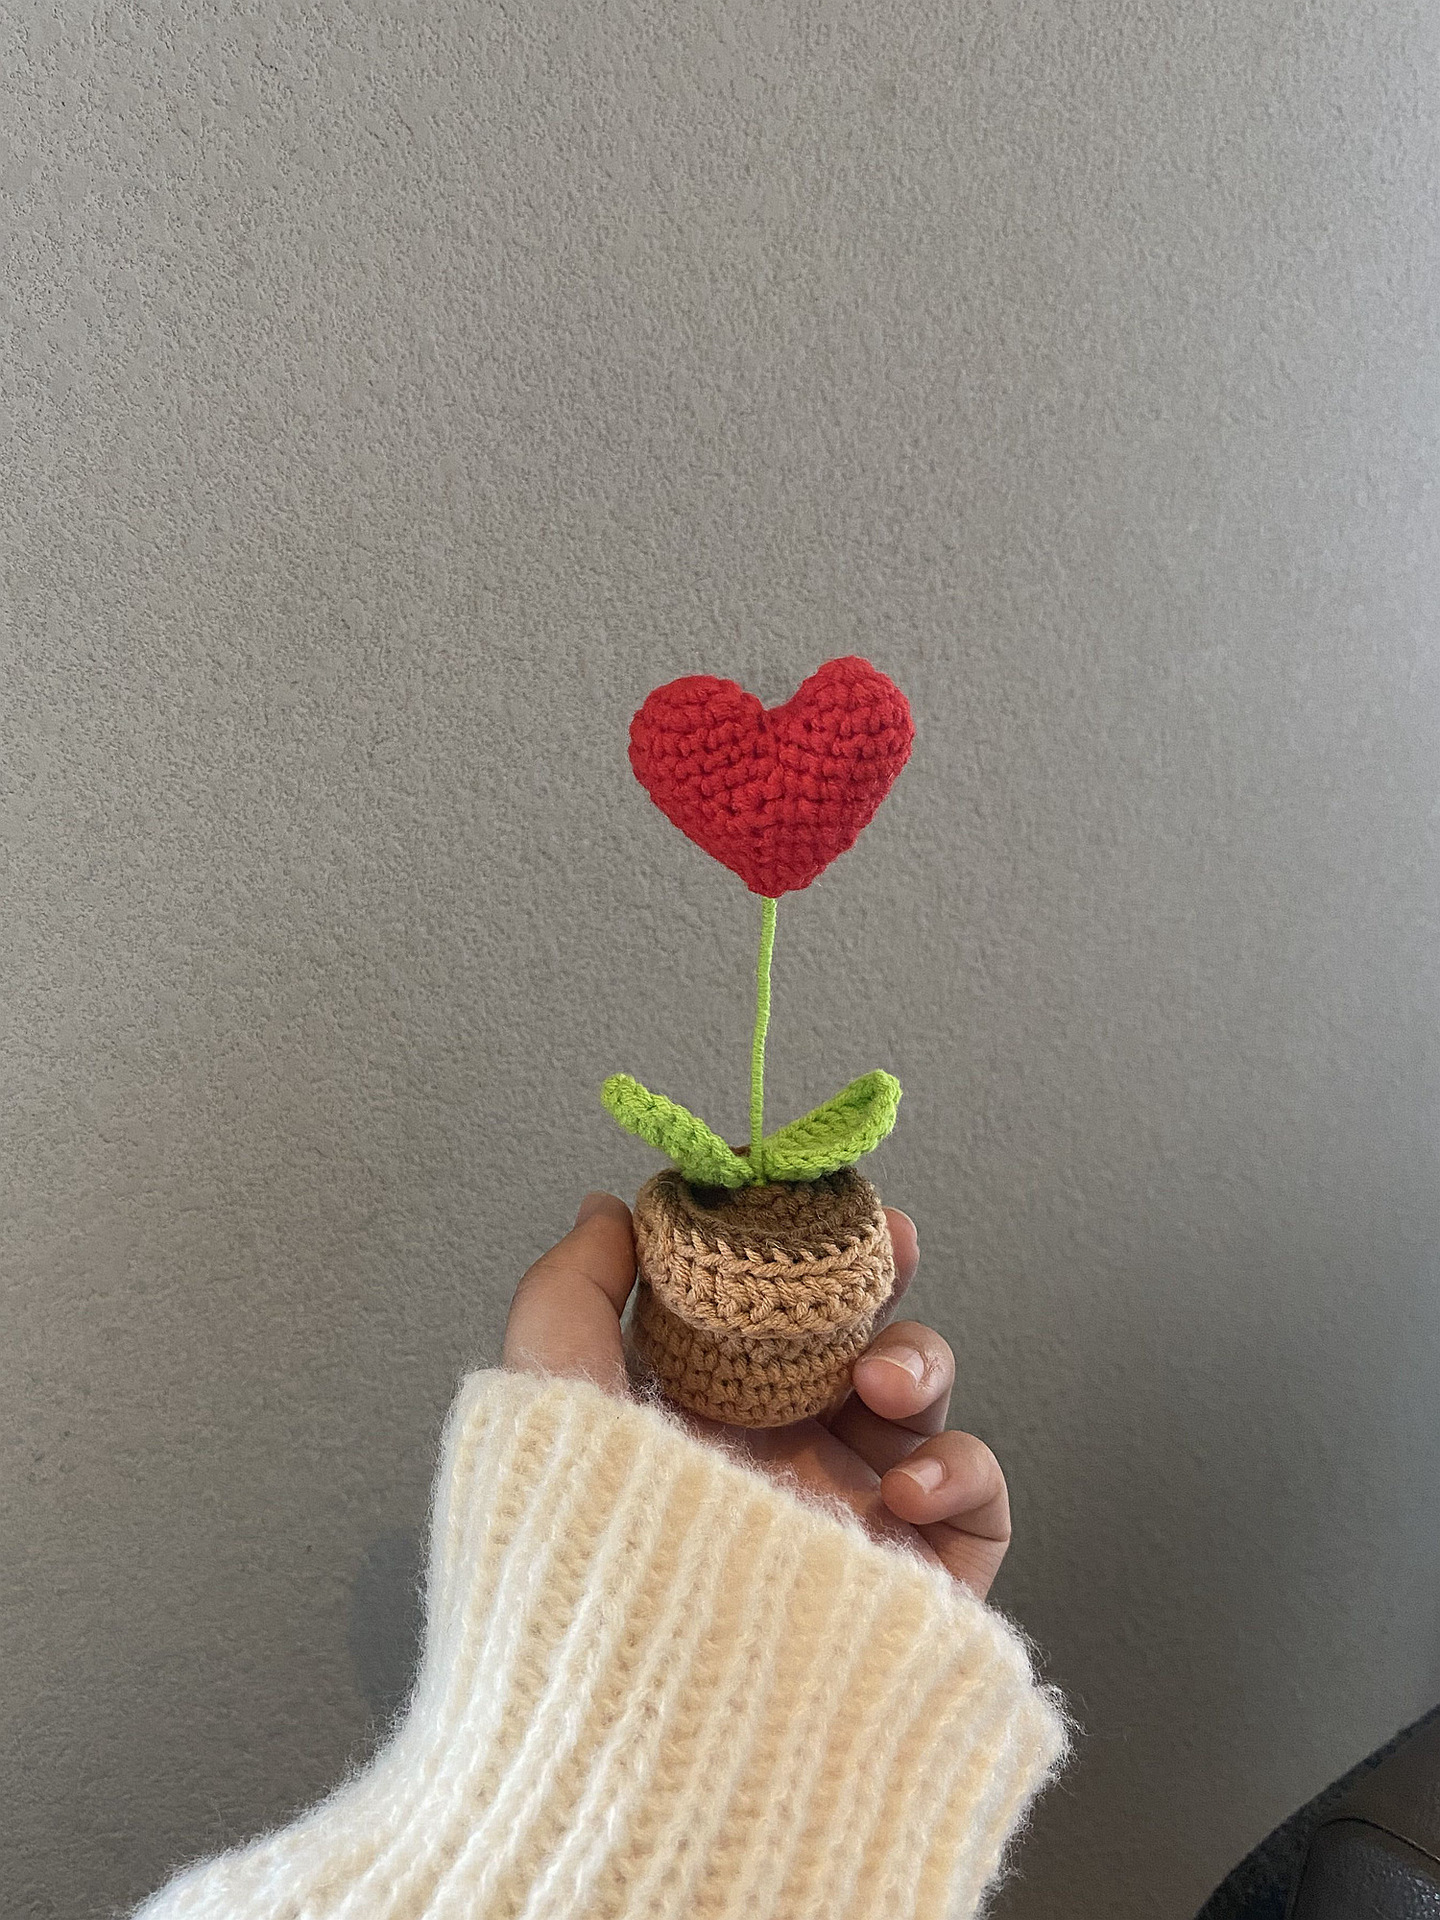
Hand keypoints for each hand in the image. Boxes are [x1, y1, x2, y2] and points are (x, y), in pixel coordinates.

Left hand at [502, 1192, 1011, 1598]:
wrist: (644, 1725)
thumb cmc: (583, 1552)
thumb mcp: (548, 1394)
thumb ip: (573, 1286)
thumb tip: (610, 1205)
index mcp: (703, 1419)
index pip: (767, 1314)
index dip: (799, 1247)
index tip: (813, 1194)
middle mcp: (782, 1464)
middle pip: (854, 1341)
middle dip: (882, 1283)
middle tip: (893, 1243)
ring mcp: (853, 1521)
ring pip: (921, 1407)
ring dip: (918, 1363)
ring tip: (880, 1379)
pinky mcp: (917, 1582)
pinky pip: (974, 1505)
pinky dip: (961, 1471)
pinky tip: (904, 1487)